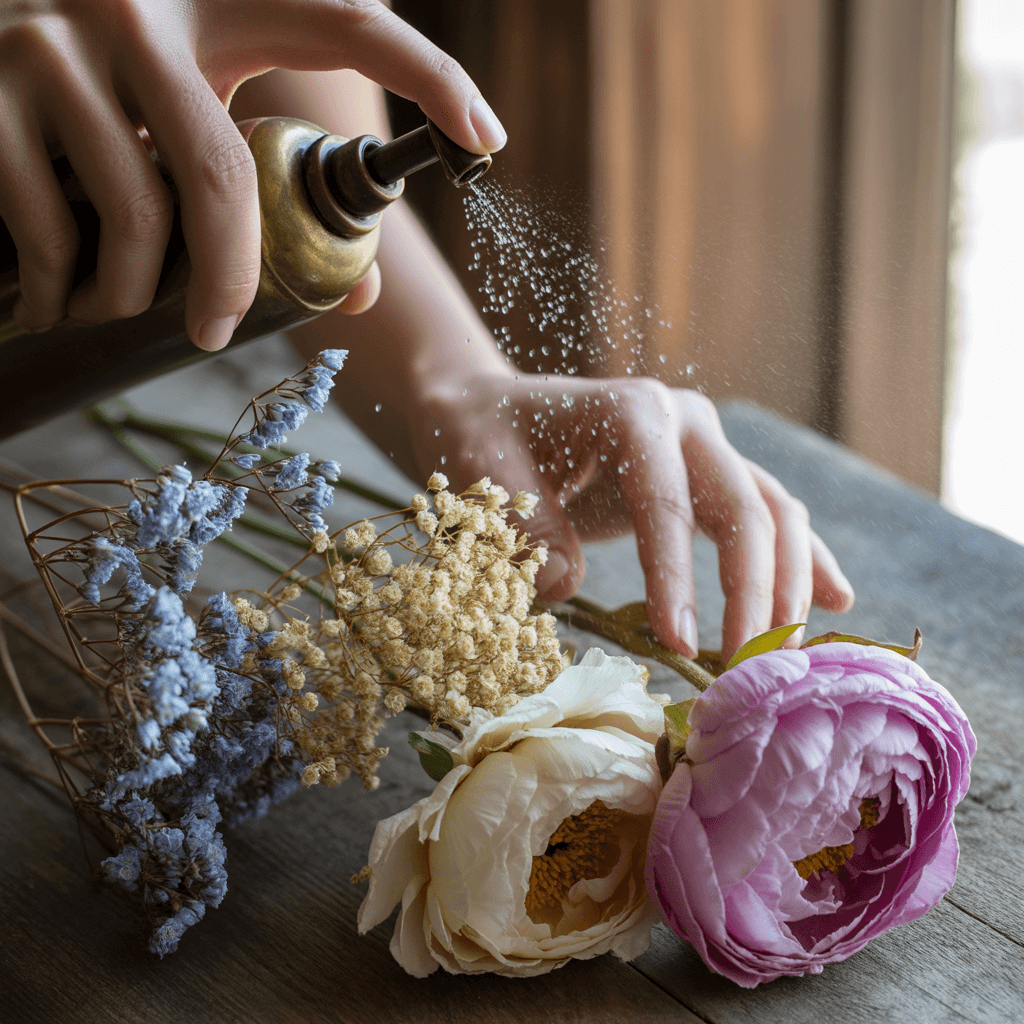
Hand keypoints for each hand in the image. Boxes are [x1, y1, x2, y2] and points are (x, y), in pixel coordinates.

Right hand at [0, 0, 504, 347]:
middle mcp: (140, 8)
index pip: (347, 21)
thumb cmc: (119, 77)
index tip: (487, 138)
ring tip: (131, 304)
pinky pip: (50, 227)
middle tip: (220, 331)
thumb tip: (359, 292)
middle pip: (224, 182)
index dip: (428, 75)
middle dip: (235, 280)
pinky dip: (66, 289)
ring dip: (138, 295)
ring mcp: (54, 43)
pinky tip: (69, 299)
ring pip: (135, 219)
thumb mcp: (203, 91)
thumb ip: (274, 170)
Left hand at [415, 370, 854, 661]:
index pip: (666, 502)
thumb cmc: (480, 435)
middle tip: (746, 670)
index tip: (679, 645)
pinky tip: (839, 598)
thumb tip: (567, 589)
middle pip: (745, 507)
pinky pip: (769, 514)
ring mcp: (705, 445)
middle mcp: (685, 422)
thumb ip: (525, 527)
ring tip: (785, 656)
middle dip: (754, 592)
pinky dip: (804, 557)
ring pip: (773, 512)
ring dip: (787, 585)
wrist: (489, 409)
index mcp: (633, 412)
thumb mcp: (483, 473)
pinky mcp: (706, 475)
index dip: (677, 576)